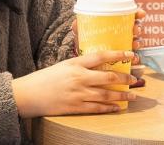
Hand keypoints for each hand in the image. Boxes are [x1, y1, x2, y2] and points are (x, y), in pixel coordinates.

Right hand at [12, 50, 136, 116]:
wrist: (28, 94)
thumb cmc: (45, 78)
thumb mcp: (64, 65)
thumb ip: (81, 64)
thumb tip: (99, 62)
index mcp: (76, 63)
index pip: (102, 56)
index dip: (119, 55)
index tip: (132, 54)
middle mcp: (79, 77)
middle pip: (109, 77)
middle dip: (125, 78)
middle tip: (135, 79)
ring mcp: (78, 93)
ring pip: (106, 95)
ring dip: (122, 95)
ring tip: (133, 95)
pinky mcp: (75, 107)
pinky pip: (97, 108)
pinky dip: (110, 108)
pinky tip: (118, 107)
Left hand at [74, 8, 145, 75]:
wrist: (83, 62)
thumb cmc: (85, 44)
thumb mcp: (82, 34)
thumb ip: (78, 28)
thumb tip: (75, 23)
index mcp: (115, 25)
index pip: (129, 17)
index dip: (137, 14)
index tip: (141, 14)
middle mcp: (122, 35)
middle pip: (135, 29)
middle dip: (138, 28)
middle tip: (136, 30)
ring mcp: (124, 47)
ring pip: (136, 43)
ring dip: (138, 43)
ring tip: (135, 45)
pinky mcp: (124, 61)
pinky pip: (133, 60)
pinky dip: (135, 60)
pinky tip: (134, 60)